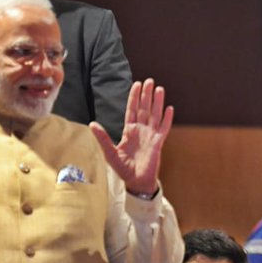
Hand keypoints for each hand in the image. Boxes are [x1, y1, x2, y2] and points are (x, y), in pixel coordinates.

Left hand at [90, 78, 173, 196]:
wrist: (135, 182)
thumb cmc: (123, 169)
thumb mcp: (110, 152)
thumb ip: (103, 138)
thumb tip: (92, 124)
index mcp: (129, 131)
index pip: (132, 110)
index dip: (134, 97)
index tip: (137, 84)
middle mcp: (141, 131)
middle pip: (145, 109)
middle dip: (147, 95)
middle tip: (150, 80)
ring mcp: (150, 136)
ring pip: (155, 115)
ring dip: (157, 102)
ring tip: (159, 89)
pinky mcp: (158, 143)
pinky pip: (164, 128)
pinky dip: (167, 119)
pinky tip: (170, 108)